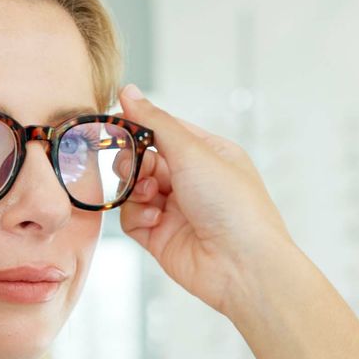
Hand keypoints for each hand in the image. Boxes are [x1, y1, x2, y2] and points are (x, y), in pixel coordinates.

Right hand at [117, 85, 301, 319]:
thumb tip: (128, 91)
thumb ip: (155, 122)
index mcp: (208, 154)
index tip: (115, 121)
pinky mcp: (161, 238)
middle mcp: (192, 181)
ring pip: (134, 188)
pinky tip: (153, 219)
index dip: (139, 126)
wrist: (243, 266)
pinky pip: (132, 218)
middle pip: (144, 159)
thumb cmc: (233, 205)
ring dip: (135, 188)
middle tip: (132, 165)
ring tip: (150, 195)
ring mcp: (176, 210)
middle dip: (133, 160)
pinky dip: (136, 215)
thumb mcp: (193, 152)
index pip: (164, 130)